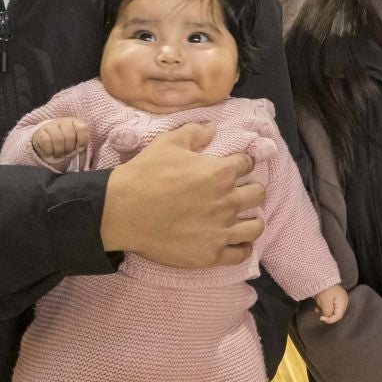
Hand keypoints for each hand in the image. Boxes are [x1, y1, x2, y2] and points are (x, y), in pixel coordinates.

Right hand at [32, 116, 89, 166]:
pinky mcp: (39, 132)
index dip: (81, 141)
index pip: (82, 128)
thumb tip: (84, 146)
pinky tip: (49, 152)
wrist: (47, 149)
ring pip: (58, 139)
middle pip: (70, 135)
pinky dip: (49, 151)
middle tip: (66, 152)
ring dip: (59, 151)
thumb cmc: (65, 147)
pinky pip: (45, 141)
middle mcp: (62, 121)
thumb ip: (83, 142)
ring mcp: (50, 125)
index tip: (78, 147)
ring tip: (58, 153)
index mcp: (74, 122)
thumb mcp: (77, 145)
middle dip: (69, 148)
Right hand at [100, 123, 266, 267]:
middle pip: (258, 194)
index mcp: (221, 172)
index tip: (235, 166)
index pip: (247, 164)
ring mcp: (221, 230)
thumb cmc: (146, 174)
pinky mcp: (212, 254)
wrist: (123, 211)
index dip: (242, 163)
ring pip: (256, 226)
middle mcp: (227, 201)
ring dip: (253, 219)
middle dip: (252, 189)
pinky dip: (243, 247)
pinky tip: (237, 242)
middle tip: (240, 191)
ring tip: (244, 218)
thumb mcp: (169, 143)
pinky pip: (241, 253)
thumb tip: (213, 127)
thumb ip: (195, 132)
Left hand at [313, 284, 347, 323]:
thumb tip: (327, 316)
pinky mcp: (331, 298)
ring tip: (317, 309)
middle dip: (327, 315)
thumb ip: (328, 313)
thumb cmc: (324, 291)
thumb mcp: (326, 304)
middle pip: (335, 314)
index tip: (321, 318)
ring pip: (331, 311)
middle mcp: (342, 302)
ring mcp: (337, 299)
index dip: (330, 320)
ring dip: (324, 311)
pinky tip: (317, 307)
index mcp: (343, 302)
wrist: (319, 279)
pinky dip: (323, 308)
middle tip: (319, 313)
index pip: (338, 316)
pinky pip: (328, 307)